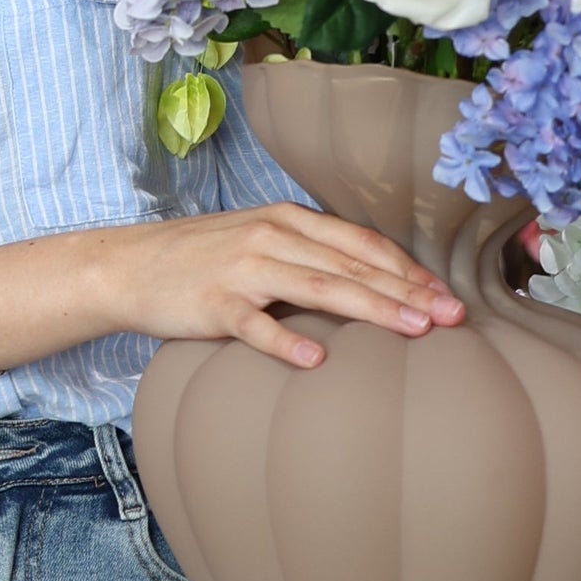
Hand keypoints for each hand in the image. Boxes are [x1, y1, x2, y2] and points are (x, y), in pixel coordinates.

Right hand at [93, 201, 463, 371]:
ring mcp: (241, 268)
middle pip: (351, 266)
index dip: (407, 269)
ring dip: (370, 308)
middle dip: (407, 291)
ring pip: (317, 288)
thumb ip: (308, 253)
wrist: (128, 266)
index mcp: (286, 219)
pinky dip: (285, 342)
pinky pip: (255, 325)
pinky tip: (315, 361)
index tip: (447, 297)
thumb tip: (371, 281)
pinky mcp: (213, 303)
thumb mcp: (259, 241)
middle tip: (452, 317)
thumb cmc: (202, 260)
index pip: (361, 243)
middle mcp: (270, 236)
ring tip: (412, 330)